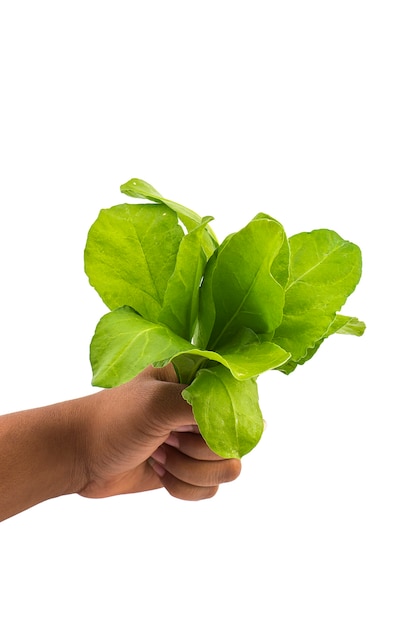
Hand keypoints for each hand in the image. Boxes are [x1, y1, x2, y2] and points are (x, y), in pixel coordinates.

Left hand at [78, 365, 240, 500]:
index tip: (196, 424)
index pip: (240, 399)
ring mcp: (196, 443)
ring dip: (187, 471)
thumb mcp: (157, 402)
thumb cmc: (114, 420)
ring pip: (226, 471)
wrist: (79, 455)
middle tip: (166, 437)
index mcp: (198, 383)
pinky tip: (157, 470)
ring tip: (158, 455)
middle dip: (197, 450)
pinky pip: (209, 491)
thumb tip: (253, 420)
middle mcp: (203, 412)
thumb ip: (203, 405)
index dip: (226, 418)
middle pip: (235, 441)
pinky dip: (181, 488)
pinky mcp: (188, 472)